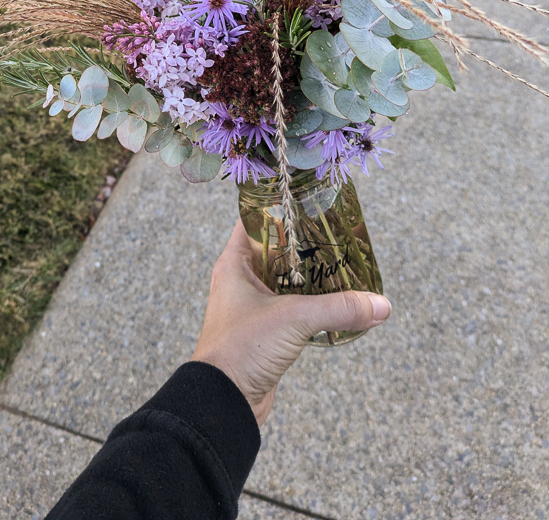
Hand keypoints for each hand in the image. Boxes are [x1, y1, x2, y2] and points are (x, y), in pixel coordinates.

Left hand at [191, 221, 391, 425]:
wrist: (223, 403)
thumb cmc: (241, 349)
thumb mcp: (294, 319)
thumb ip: (338, 308)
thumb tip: (380, 304)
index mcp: (234, 265)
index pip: (254, 222)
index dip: (279, 208)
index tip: (309, 201)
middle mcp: (241, 282)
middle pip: (278, 252)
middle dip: (307, 245)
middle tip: (337, 235)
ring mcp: (253, 309)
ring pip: (288, 283)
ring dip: (314, 278)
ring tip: (346, 268)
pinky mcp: (266, 334)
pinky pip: (294, 311)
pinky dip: (315, 307)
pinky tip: (339, 307)